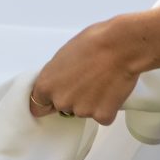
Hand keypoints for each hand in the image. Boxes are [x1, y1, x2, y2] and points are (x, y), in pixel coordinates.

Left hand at [28, 18, 146, 125]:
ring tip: (103, 81)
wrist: (121, 46)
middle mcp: (60, 101)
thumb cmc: (94, 43)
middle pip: (64, 108)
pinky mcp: (101, 116)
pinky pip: (103, 116)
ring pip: (85, 112)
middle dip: (74, 98)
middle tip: (88, 81)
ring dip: (93, 102)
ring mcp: (81, 111)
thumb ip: (57, 74)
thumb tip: (62, 80)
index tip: (59, 95)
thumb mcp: (64, 55)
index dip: (50, 99)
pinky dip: (109, 107)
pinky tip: (113, 89)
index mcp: (46, 85)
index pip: (38, 105)